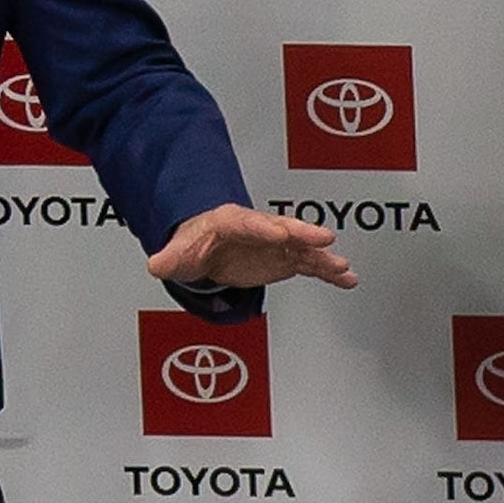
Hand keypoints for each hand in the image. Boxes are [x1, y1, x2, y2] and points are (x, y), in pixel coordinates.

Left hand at [148, 204, 356, 290]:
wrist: (206, 247)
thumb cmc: (195, 244)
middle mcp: (259, 229)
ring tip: (343, 268)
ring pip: (302, 248)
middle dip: (303, 233)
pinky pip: (310, 264)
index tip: (278, 233)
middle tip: (324, 237)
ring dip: (323, 257)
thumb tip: (157, 264)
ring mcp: (275, 244)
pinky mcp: (285, 259)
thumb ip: (169, 258)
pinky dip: (328, 272)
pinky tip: (347, 280)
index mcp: (230, 222)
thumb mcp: (178, 253)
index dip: (263, 228)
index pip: (247, 223)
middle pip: (283, 228)